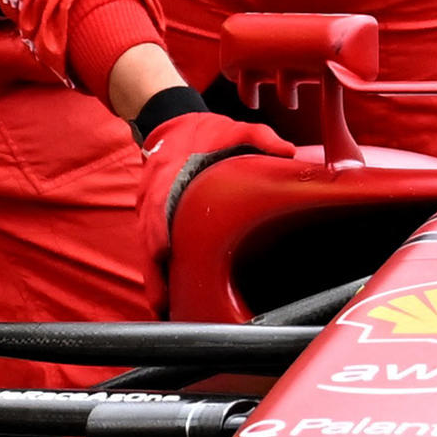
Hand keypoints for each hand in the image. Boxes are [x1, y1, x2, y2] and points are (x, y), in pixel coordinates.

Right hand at [132, 93, 302, 296]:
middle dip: (154, 273)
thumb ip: (260, 137)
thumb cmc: (204, 132)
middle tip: (162, 304)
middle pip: (147, 240)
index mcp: (169, 174)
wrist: (172, 124)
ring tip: (163, 312)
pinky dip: (157, 273)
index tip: (162, 252)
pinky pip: (151, 250)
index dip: (158, 229)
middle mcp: (153, 197)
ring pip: (147, 251)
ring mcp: (150, 211)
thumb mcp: (233, 129)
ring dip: (154, 280)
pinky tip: (168, 297)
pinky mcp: (153, 221)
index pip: (159, 205)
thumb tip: (289, 151)